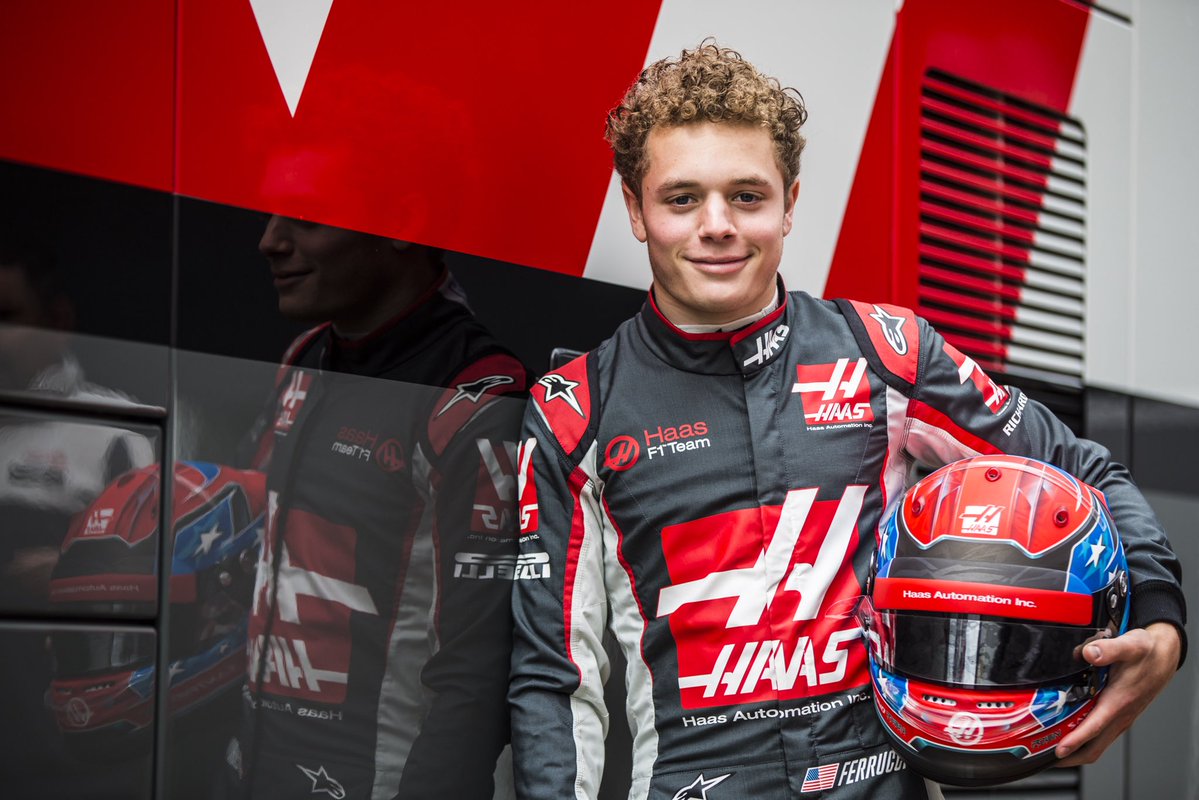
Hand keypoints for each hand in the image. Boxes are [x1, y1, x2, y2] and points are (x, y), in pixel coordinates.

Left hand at [1054, 622, 1181, 765]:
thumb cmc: (1147, 653)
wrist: (1163, 656)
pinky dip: (1084, 739)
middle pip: (1094, 747)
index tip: (1059, 750)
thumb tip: (1089, 653)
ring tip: (1051, 749)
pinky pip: (1100, 735)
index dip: (1076, 740)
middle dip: (1071, 756)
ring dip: (1076, 750)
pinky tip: (1069, 731)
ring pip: (1097, 744)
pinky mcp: (1119, 715)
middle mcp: (1120, 715)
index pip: (1094, 727)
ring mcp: (1120, 717)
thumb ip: (1108, 649)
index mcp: (1119, 702)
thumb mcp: (1130, 646)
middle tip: (1045, 756)